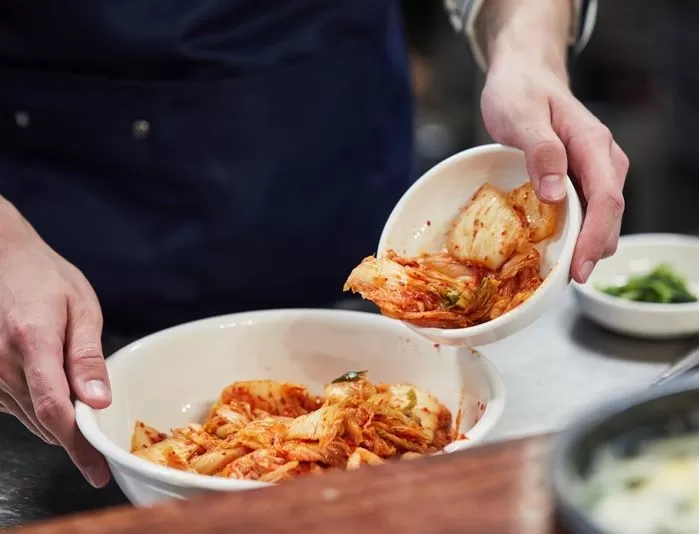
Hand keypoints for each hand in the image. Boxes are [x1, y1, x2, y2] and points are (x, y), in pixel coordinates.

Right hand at [0, 200, 110, 486]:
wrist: (0, 257)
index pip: (54, 409)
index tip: (98, 470)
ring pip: (29, 418)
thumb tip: (99, 402)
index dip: (77, 446)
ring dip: (57, 421)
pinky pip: (14, 407)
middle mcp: (1, 363)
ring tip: (82, 402)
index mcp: (31, 342)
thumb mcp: (80, 308)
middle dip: (75, 436)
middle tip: (103, 440)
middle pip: (42, 421)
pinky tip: (53, 385)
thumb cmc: (44, 278)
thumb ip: (87, 357)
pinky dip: (39, 407)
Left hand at [480, 56, 628, 282]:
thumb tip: (555, 195)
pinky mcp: (580, 177)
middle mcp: (602, 160)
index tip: (580, 268)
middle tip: (570, 281)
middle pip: (609, 214)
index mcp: (592, 145)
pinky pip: (585, 209)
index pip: (606, 199)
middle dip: (593, 250)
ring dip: (586, 244)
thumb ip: (541, 151)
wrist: (523, 76)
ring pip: (600, 215)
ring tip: (563, 271)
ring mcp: (594, 169)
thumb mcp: (522, 117)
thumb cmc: (520, 93)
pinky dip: (576, 231)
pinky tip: (559, 247)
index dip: (596, 238)